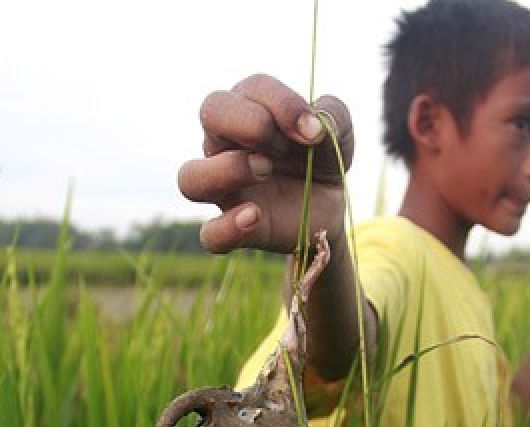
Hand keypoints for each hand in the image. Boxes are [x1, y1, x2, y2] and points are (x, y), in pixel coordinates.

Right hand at [178, 74, 354, 254]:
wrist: (328, 207)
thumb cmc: (320, 158)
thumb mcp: (338, 130)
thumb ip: (332, 114)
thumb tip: (313, 127)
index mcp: (250, 110)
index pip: (252, 89)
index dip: (282, 104)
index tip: (315, 131)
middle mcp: (226, 144)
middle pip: (210, 112)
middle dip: (249, 122)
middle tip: (282, 147)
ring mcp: (224, 188)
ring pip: (191, 177)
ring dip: (227, 170)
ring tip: (264, 171)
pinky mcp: (234, 229)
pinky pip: (210, 234)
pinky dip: (227, 227)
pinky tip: (254, 216)